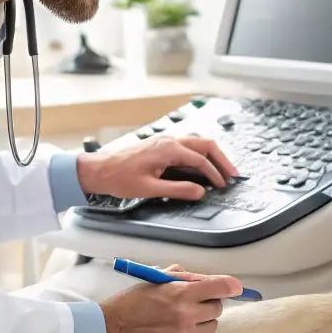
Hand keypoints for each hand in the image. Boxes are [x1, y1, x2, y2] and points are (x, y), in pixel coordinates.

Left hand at [75, 135, 238, 200]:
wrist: (99, 169)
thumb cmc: (119, 177)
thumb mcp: (149, 188)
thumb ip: (177, 190)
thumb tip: (199, 192)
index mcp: (168, 149)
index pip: (200, 160)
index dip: (213, 174)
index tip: (222, 186)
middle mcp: (169, 141)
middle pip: (205, 145)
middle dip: (221, 159)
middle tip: (232, 175)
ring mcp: (166, 141)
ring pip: (197, 143)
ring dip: (212, 155)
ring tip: (223, 170)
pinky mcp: (161, 145)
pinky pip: (188, 146)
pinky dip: (201, 154)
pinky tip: (203, 166)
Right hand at [100, 269, 244, 332]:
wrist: (110, 329)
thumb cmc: (130, 302)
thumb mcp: (155, 280)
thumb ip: (181, 277)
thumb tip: (203, 279)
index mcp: (181, 294)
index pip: (220, 287)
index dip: (231, 286)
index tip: (236, 288)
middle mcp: (186, 315)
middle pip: (218, 308)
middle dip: (209, 303)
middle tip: (194, 303)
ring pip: (211, 327)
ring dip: (202, 321)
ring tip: (182, 319)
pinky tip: (176, 332)